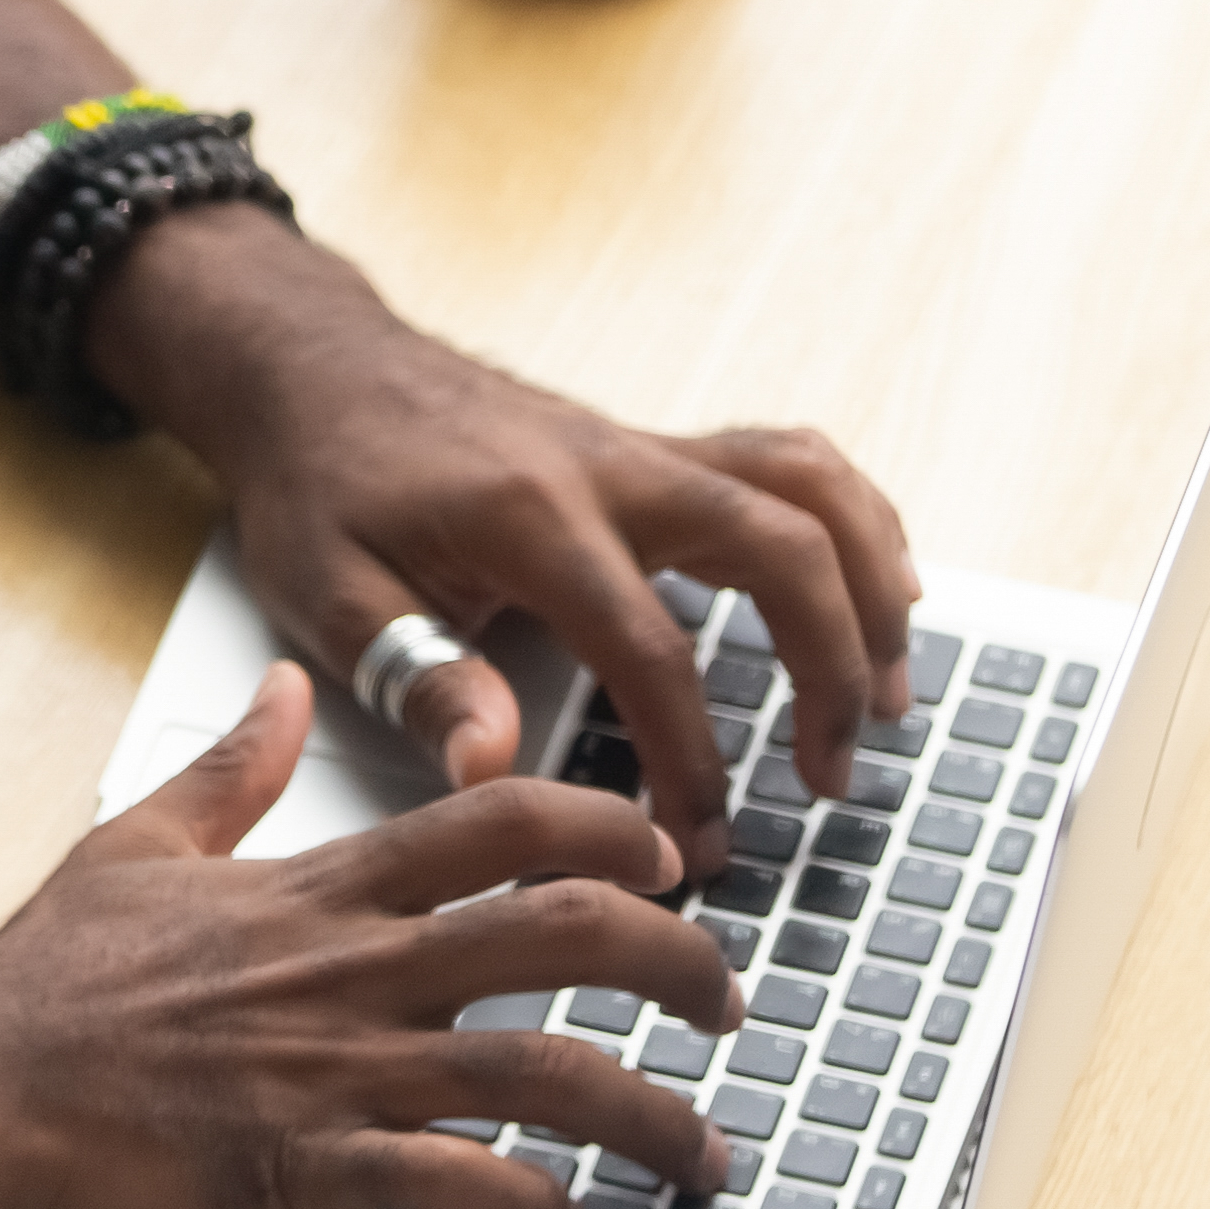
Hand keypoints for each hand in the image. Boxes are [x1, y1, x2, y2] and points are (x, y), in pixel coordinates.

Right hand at [0, 664, 733, 1208]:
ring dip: (650, 1115)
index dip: (610, 829)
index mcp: (323, 889)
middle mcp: (354, 972)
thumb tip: (286, 692)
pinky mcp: (305, 1172)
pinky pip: (455, 1187)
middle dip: (679, 962)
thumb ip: (233, 769)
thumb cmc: (43, 981)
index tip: (667, 855)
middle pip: (564, 934)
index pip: (503, 820)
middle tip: (728, 1003)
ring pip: (545, 1073)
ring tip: (704, 1154)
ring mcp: (337, 1072)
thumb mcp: (139, 840)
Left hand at [87, 206, 923, 896]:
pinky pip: (790, 464)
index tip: (700, 840)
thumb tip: (489, 768)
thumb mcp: (330, 594)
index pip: (649, 647)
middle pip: (778, 548)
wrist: (315, 367)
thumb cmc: (320, 483)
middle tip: (831, 777)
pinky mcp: (656, 445)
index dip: (689, 756)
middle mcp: (610, 466)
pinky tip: (884, 589)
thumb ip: (418, 678)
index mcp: (531, 515)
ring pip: (808, 488)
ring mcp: (643, 446)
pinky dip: (855, 521)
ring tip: (894, 693)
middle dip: (828, 669)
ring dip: (871, 585)